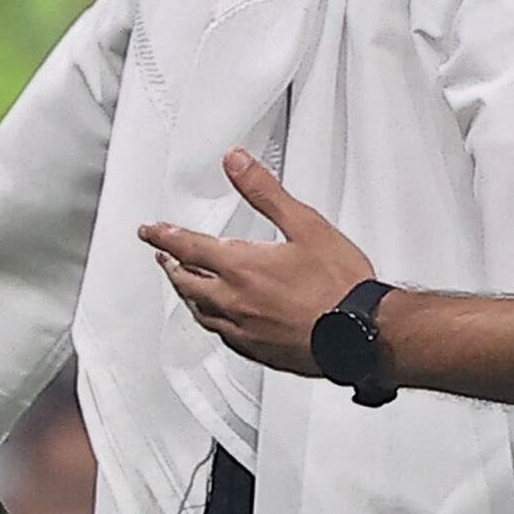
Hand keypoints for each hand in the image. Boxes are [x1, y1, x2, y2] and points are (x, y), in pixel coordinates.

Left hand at [146, 149, 375, 375]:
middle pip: (185, 281)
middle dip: (170, 265)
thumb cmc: (341, 287)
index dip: (163, 235)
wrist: (363, 334)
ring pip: (200, 311)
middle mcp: (234, 300)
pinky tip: (219, 321)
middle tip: (163, 257)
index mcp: (240, 266)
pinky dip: (213, 322)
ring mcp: (244, 329)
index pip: (186, 245)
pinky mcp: (259, 351)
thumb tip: (236, 162)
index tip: (150, 231)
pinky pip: (223, 335)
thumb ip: (265, 192)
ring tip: (185, 287)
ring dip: (187, 295)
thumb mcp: (306, 225)